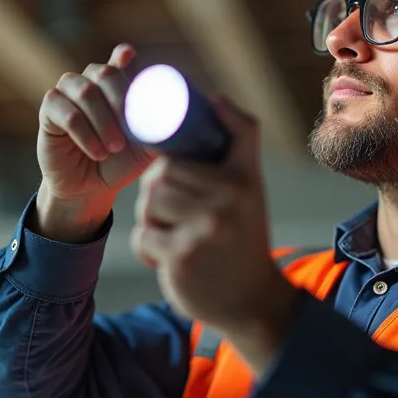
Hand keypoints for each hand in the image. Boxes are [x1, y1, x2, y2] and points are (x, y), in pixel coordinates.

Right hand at [35, 44, 156, 241]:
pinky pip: (66, 113)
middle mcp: (91, 80)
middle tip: (130, 132)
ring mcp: (67, 92)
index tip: (129, 58)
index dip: (125, 57)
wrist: (91, 188)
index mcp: (117, 83)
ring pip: (85, 92)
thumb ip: (161, 126)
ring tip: (114, 148)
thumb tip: (182, 116)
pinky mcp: (50, 109)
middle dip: (121, 101)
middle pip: (105, 73)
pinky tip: (97, 153)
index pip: (121, 58)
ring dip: (103, 121)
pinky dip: (85, 134)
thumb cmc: (121, 162)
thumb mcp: (147, 146)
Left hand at [129, 96, 296, 352]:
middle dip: (156, 192)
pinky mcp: (182, 256)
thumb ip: (241, 140)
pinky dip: (147, 248)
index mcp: (242, 177)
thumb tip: (217, 98)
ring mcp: (204, 229)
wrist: (253, 300)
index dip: (164, 154)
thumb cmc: (245, 236)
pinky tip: (167, 257)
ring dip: (150, 218)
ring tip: (170, 232)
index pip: (184, 150)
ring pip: (148, 202)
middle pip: (160, 176)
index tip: (164, 165)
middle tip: (171, 213)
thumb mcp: (251, 186)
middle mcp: (228, 200)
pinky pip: (143, 236)